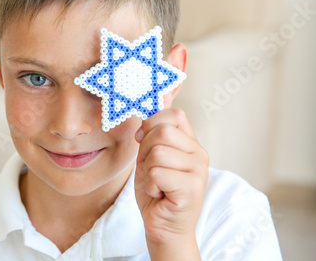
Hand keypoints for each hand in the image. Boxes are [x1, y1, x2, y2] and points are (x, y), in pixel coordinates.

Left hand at [134, 108, 208, 259]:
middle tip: (151, 170)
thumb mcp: (150, 158)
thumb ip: (151, 138)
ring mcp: (199, 170)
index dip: (152, 123)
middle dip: (146, 150)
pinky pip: (157, 173)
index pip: (175, 114)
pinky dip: (151, 185)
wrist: (163, 226)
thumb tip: (143, 123)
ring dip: (148, 171)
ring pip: (158, 152)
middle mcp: (199, 153)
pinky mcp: (192, 187)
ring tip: (157, 184)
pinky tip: (160, 194)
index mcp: (190, 143)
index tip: (142, 140)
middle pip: (162, 131)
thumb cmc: (157, 192)